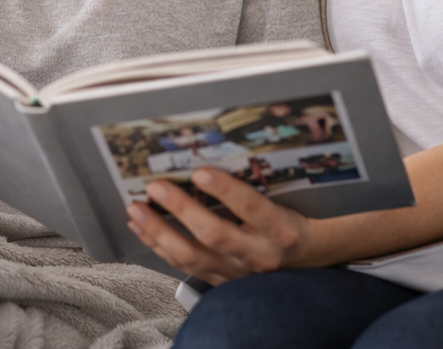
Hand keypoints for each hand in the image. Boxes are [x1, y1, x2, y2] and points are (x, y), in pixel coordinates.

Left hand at [126, 169, 312, 284]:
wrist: (306, 265)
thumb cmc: (289, 224)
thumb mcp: (283, 203)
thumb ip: (252, 188)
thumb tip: (209, 158)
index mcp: (280, 230)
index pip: (252, 207)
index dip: (225, 190)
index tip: (199, 172)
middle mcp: (259, 255)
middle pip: (215, 235)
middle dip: (180, 209)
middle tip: (155, 188)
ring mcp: (239, 274)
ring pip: (193, 257)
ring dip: (159, 232)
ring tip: (137, 210)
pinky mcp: (223, 283)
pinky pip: (186, 268)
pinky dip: (160, 247)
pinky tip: (144, 230)